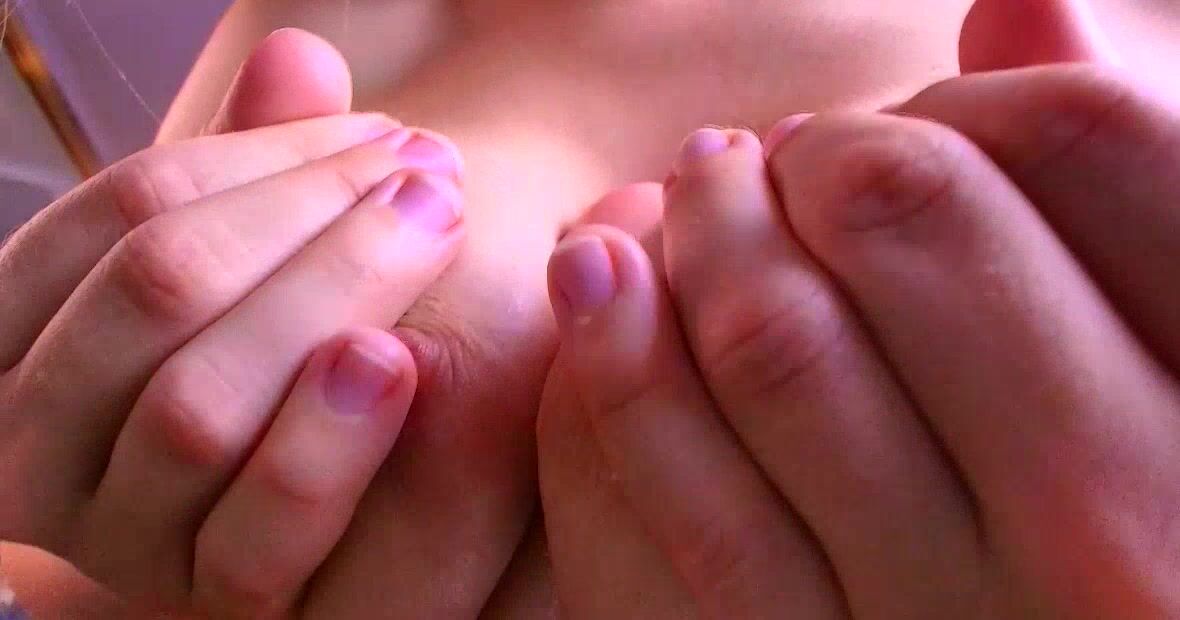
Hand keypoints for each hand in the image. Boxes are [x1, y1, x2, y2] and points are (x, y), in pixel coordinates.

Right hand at [0, 30, 464, 616]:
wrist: (325, 541)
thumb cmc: (279, 372)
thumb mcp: (252, 281)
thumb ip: (264, 184)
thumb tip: (300, 53)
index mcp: (23, 338)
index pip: (124, 213)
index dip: (263, 154)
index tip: (383, 130)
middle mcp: (36, 445)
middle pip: (160, 289)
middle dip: (310, 212)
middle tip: (431, 175)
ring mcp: (119, 538)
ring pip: (198, 405)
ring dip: (328, 297)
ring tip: (433, 225)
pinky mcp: (214, 606)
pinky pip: (257, 536)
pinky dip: (328, 441)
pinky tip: (404, 361)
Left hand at [538, 2, 1179, 616]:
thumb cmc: (1128, 531)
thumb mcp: (1172, 362)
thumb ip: (1115, 201)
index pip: (1087, 140)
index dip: (973, 98)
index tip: (920, 127)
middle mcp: (1118, 531)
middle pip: (905, 212)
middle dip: (816, 149)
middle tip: (777, 156)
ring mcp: (951, 618)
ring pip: (772, 340)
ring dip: (696, 227)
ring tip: (688, 197)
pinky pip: (677, 494)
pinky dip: (614, 360)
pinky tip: (598, 286)